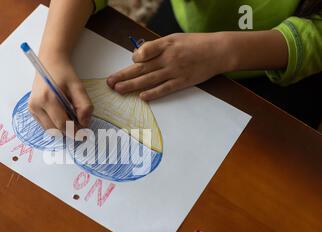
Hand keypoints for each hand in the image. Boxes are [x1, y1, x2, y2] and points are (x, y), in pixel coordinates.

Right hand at [28, 56, 92, 131]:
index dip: (74, 131)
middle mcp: (36, 105)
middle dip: (68, 131)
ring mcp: (32, 108)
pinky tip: (61, 115)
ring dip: (61, 128)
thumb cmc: (64, 74)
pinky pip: (45, 125)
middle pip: (55, 129)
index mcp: (48, 98)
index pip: (62, 124)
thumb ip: (84, 106)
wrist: (50, 62)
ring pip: (50, 130)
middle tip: (79, 126)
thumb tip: (85, 124)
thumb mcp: (78, 87)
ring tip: (70, 118)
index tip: (84, 133)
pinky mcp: (31, 110)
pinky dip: (55, 124)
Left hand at [107, 33, 230, 100]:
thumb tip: (138, 56)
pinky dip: (153, 93)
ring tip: (118, 90)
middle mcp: (168, 57)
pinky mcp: (182, 81)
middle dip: (124, 75)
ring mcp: (175, 71)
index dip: (135, 57)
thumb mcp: (175, 38)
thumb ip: (157, 47)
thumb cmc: (195, 43)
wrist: (218, 50)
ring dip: (132, 85)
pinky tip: (142, 97)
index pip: (144, 51)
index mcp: (166, 44)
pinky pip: (165, 88)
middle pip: (142, 68)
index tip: (130, 62)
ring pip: (149, 79)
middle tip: (109, 82)